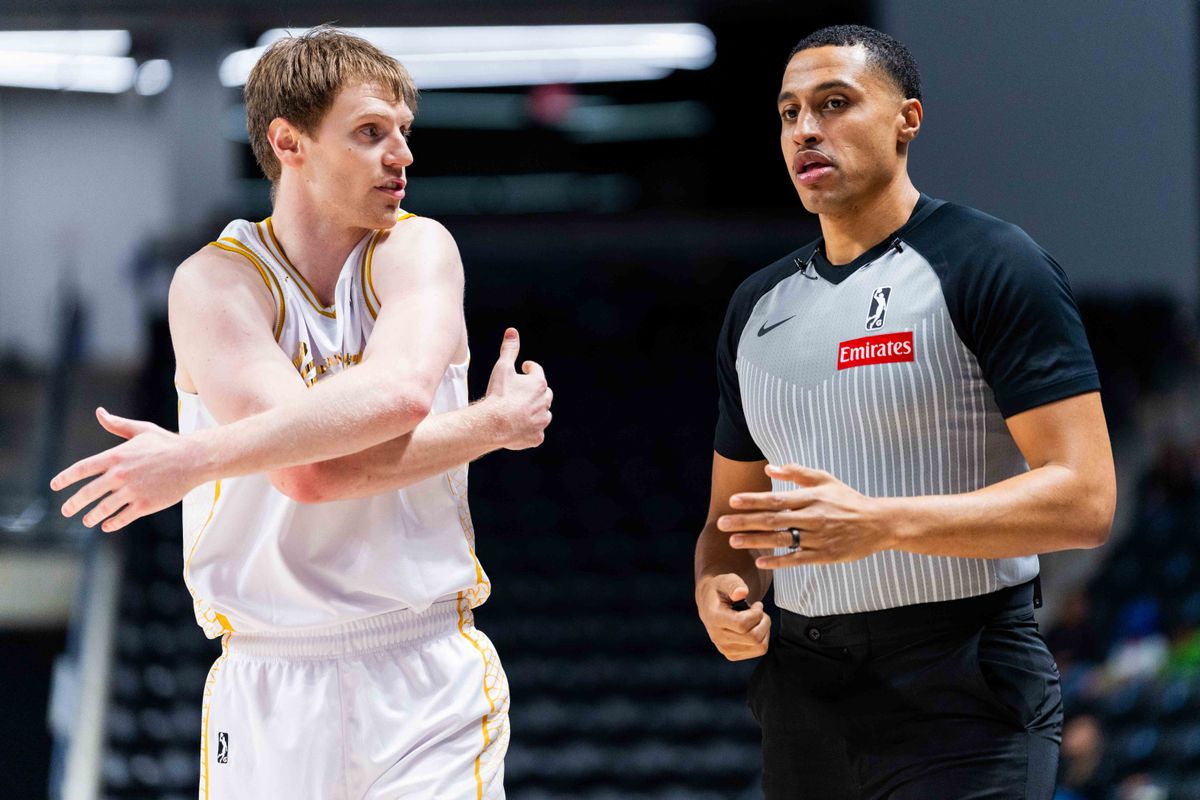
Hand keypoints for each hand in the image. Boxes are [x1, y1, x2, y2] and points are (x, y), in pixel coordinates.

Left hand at [50, 408, 205, 531]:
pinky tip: (107, 525)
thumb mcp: (141, 430)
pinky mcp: (145, 504)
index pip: (82, 469)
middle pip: (88, 493)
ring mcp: (132, 491)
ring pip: (103, 509)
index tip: (55, 486)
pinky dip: (112, 523)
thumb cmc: (167, 443)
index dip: (65, 478)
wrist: (193, 459)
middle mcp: (120, 474)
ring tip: (86, 521)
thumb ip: (117, 424)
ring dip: (91, 517)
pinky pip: (123, 517)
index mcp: (116, 456)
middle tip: (67, 510)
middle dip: (73, 504)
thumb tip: (100, 412)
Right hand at [484, 327, 552, 449]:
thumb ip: (509, 349)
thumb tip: (512, 331)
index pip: (536, 370)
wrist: (493, 424)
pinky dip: (530, 430)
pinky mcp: (537, 437)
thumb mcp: (503, 368)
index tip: (524, 367)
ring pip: (543, 414)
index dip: (529, 368)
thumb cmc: (498, 394)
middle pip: (544, 393)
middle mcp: (545, 402)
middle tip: (523, 390)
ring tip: (522, 410)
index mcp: (539, 383)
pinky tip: (521, 428)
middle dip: (535, 391)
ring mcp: (542, 421)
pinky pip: (536, 433)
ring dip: (536, 411)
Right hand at [695, 572, 770, 660]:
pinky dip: (762, 638)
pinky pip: (758, 651)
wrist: (711, 603)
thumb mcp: (726, 579)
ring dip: (764, 630)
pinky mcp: (732, 654)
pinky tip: (754, 627)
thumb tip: (741, 593)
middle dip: (764, 621)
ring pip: (759, 646)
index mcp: (714, 618)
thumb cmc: (721, 589)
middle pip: (754, 638)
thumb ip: (734, 584)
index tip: (757, 604)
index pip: (742, 625)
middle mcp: (717, 637)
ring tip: (756, 619)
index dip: (757, 614)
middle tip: (759, 611)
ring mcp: (725, 649)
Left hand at [719, 463, 893, 567]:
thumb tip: (768, 469)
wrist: (877, 524)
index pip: (776, 499)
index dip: (753, 500)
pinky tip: (759, 560)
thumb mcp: (825, 479)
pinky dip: (778, 560)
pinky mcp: (823, 556)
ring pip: (781, 540)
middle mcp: (812, 517)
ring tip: (733, 541)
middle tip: (722, 523)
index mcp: (811, 497)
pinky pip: (796, 559)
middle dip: (745, 521)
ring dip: (755, 541)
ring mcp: (818, 538)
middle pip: (773, 520)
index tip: (732, 501)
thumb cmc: (847, 499)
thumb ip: (796, 473)